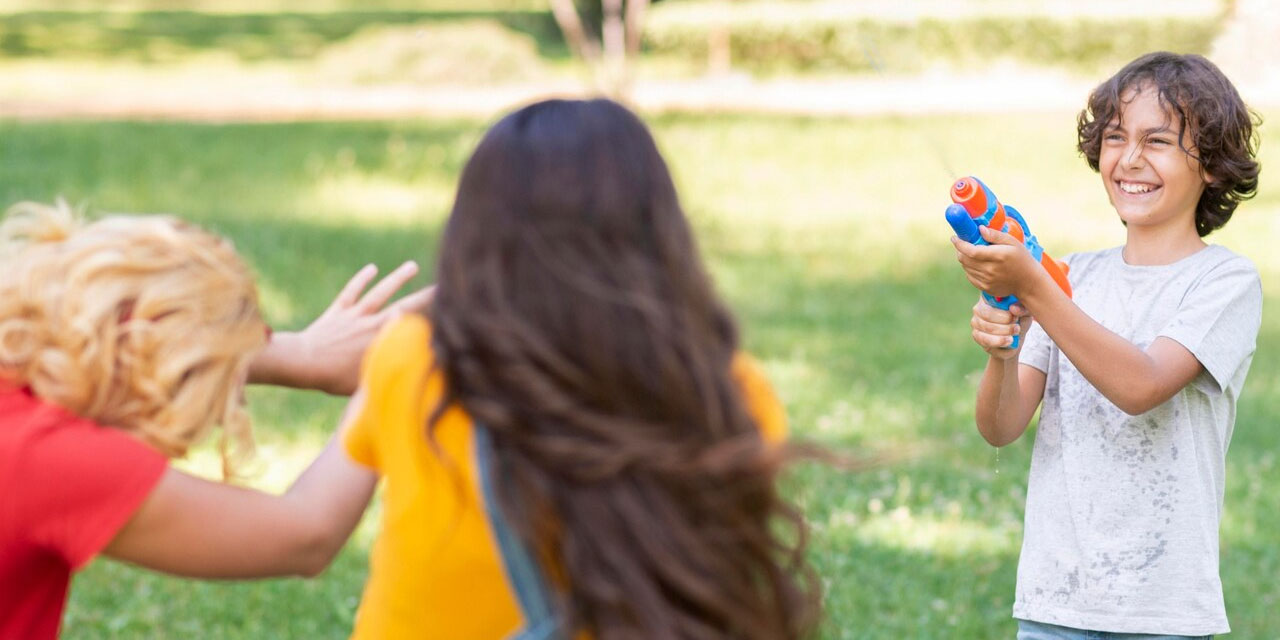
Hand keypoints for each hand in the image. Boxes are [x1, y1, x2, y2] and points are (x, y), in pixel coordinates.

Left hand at [249, 262, 434, 394]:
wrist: (303, 362)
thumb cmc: (333, 378)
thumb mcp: (366, 382)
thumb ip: (388, 375)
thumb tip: (411, 377)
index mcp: (382, 339)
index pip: (412, 325)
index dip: (431, 317)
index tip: (450, 310)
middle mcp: (372, 322)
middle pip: (404, 304)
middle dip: (426, 295)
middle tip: (443, 284)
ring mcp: (354, 314)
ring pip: (380, 292)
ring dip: (397, 279)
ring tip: (412, 266)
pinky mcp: (338, 311)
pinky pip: (352, 292)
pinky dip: (361, 279)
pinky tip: (372, 269)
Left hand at [951, 225, 1039, 298]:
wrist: (1028, 282)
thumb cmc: (1022, 259)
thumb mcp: (1013, 242)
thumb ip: (995, 235)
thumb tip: (980, 229)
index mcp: (997, 256)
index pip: (971, 251)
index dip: (960, 244)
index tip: (954, 238)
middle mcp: (990, 270)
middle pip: (965, 259)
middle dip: (960, 250)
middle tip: (963, 243)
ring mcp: (987, 281)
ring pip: (966, 267)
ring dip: (965, 259)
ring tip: (972, 253)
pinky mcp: (985, 288)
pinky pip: (970, 276)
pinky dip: (969, 268)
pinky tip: (978, 264)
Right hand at [971, 299, 1030, 359]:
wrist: (1015, 339)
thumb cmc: (1019, 320)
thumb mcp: (1026, 313)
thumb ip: (1022, 309)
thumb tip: (1013, 308)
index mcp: (990, 297)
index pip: (989, 299)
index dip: (1002, 309)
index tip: (1015, 317)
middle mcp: (979, 308)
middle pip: (986, 314)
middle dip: (1004, 322)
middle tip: (1017, 328)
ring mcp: (976, 323)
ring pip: (987, 327)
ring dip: (1003, 332)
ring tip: (1015, 334)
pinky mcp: (977, 336)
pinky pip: (984, 339)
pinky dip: (998, 341)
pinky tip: (1009, 341)